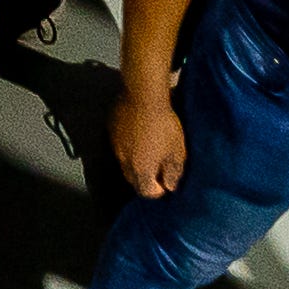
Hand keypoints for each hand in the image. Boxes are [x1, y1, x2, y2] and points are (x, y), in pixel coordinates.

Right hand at [112, 82, 188, 198]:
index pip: (146, 192)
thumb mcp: (177, 150)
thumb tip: (170, 186)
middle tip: (159, 169)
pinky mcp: (111, 132)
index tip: (167, 183)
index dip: (158, 191)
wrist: (142, 95)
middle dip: (146, 180)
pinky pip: (119, 147)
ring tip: (149, 151)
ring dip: (136, 163)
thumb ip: (173, 172)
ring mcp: (115, 147)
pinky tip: (139, 136)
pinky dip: (129, 148)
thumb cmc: (164, 125)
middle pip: (133, 180)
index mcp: (141, 170)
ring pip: (125, 163)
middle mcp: (125, 162)